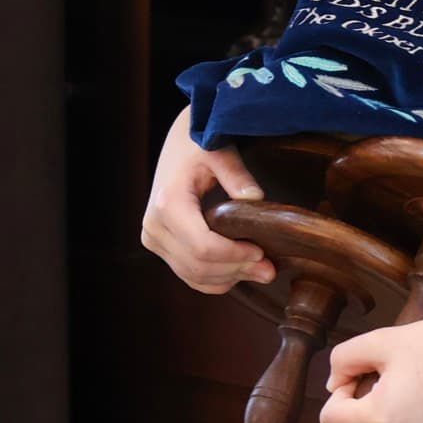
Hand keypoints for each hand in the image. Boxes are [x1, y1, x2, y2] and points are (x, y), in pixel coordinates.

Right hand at [140, 105, 276, 292]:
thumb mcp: (220, 152)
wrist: (179, 143)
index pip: (203, 247)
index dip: (234, 256)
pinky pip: (186, 273)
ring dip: (228, 279)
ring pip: (192, 275)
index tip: (262, 253)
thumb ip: (237, 175)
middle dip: (236, 270)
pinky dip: (214, 278)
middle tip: (270, 270)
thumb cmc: (199, 143)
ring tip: (260, 271)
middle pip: (198, 265)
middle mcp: (154, 225)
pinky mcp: (158, 244)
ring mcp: (152, 237)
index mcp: (168, 204)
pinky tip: (239, 271)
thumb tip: (257, 199)